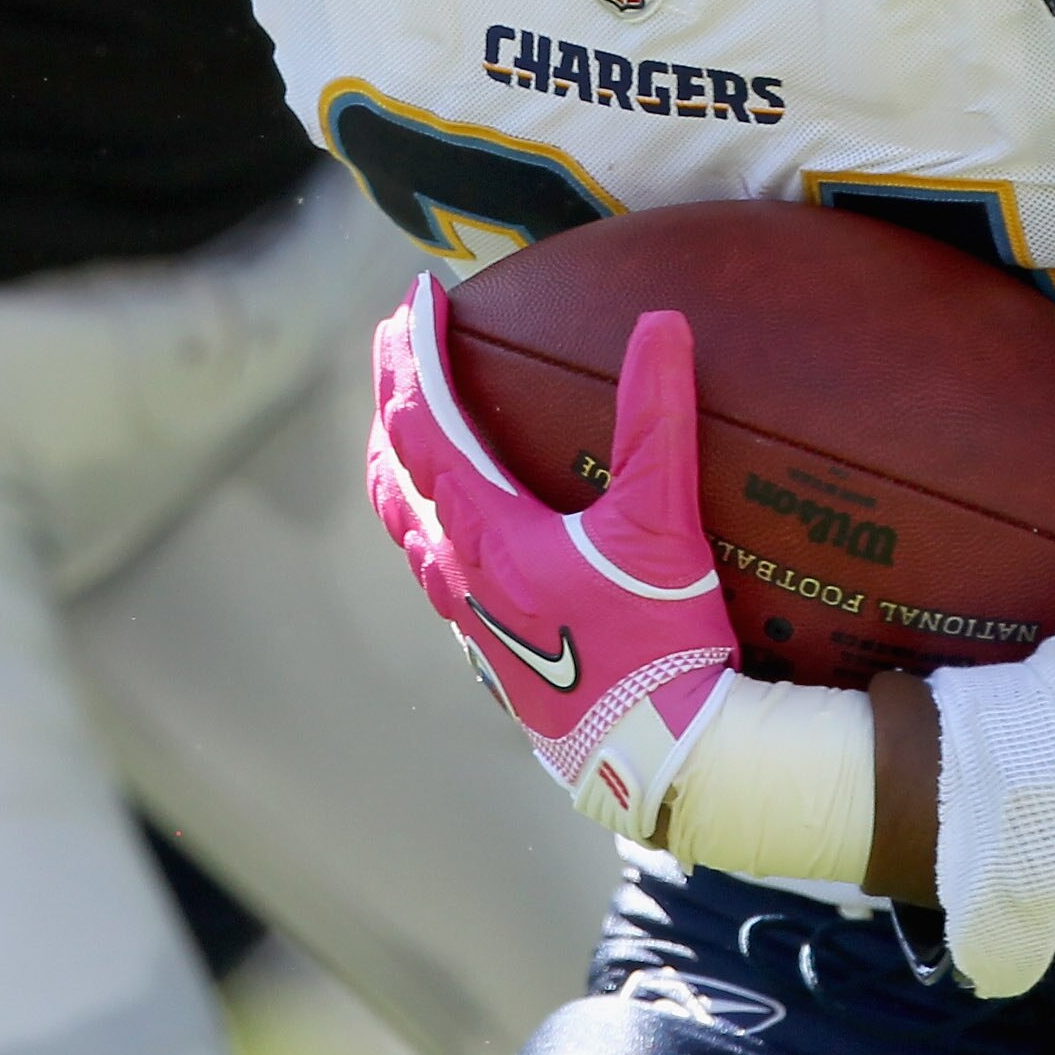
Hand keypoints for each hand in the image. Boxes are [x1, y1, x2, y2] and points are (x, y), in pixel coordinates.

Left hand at [367, 279, 736, 837]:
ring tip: (406, 427)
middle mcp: (458, 573)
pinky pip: (434, 567)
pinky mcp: (492, 651)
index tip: (416, 297)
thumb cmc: (659, 644)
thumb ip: (659, 419)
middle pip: (395, 468)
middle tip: (395, 341)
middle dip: (391, 397)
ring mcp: (468, 618)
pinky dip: (428, 518)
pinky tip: (461, 526)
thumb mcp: (663, 524)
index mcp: (485, 532)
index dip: (414, 354)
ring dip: (398, 462)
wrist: (659, 757)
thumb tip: (661, 324)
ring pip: (405, 525)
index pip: (424, 422)